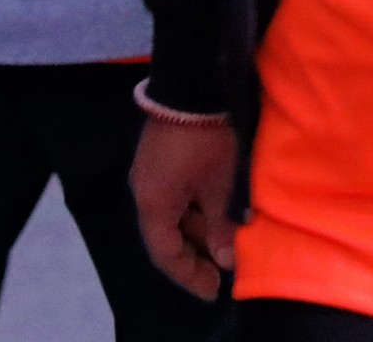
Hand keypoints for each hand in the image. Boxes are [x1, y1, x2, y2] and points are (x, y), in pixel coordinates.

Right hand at [131, 117, 237, 298]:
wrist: (193, 83)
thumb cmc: (208, 139)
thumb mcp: (220, 184)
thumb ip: (220, 224)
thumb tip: (225, 258)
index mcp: (153, 205)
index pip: (166, 254)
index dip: (190, 275)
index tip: (215, 289)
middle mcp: (144, 193)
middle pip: (166, 236)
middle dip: (196, 255)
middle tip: (225, 269)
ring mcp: (150, 174)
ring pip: (172, 216)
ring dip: (198, 231)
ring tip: (228, 242)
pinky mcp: (160, 158)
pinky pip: (174, 197)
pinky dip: (195, 211)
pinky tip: (218, 213)